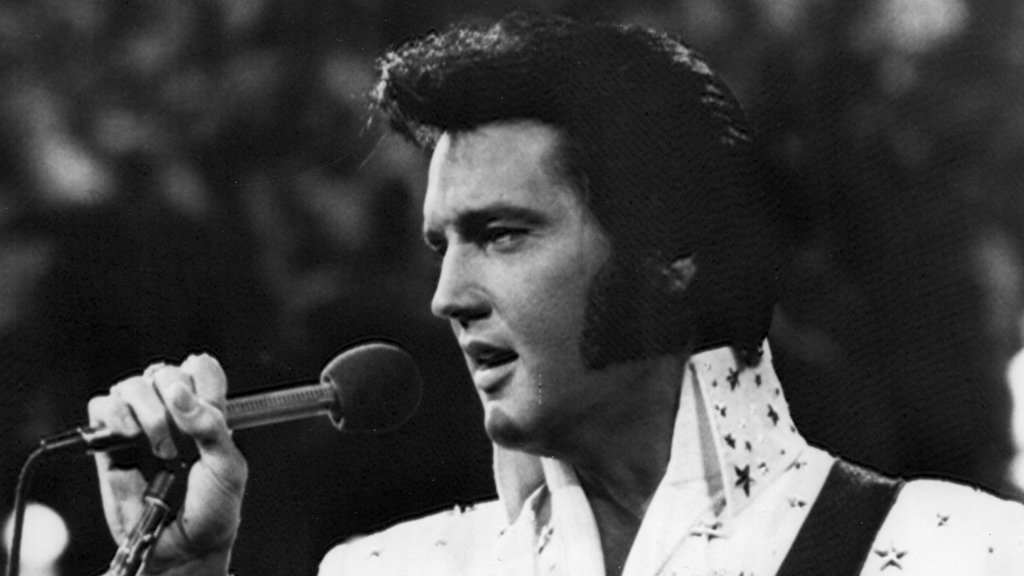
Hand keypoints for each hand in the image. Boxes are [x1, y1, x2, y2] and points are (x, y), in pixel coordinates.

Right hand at [88, 354, 247, 575]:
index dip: (202, 380)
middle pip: (165, 372)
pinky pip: (101, 407)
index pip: (201, 369)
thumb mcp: (227, 466)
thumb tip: (179, 393)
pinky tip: (131, 435)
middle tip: (183, 438)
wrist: (184, 546)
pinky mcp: (109, 443)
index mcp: (205, 411)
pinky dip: (114, 414)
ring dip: (148, 412)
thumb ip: (211, 425)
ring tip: (161, 447)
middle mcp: (171, 413)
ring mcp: (139, 425)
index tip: (207, 406)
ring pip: (132, 385)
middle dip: (174, 400)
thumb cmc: (212, 508)